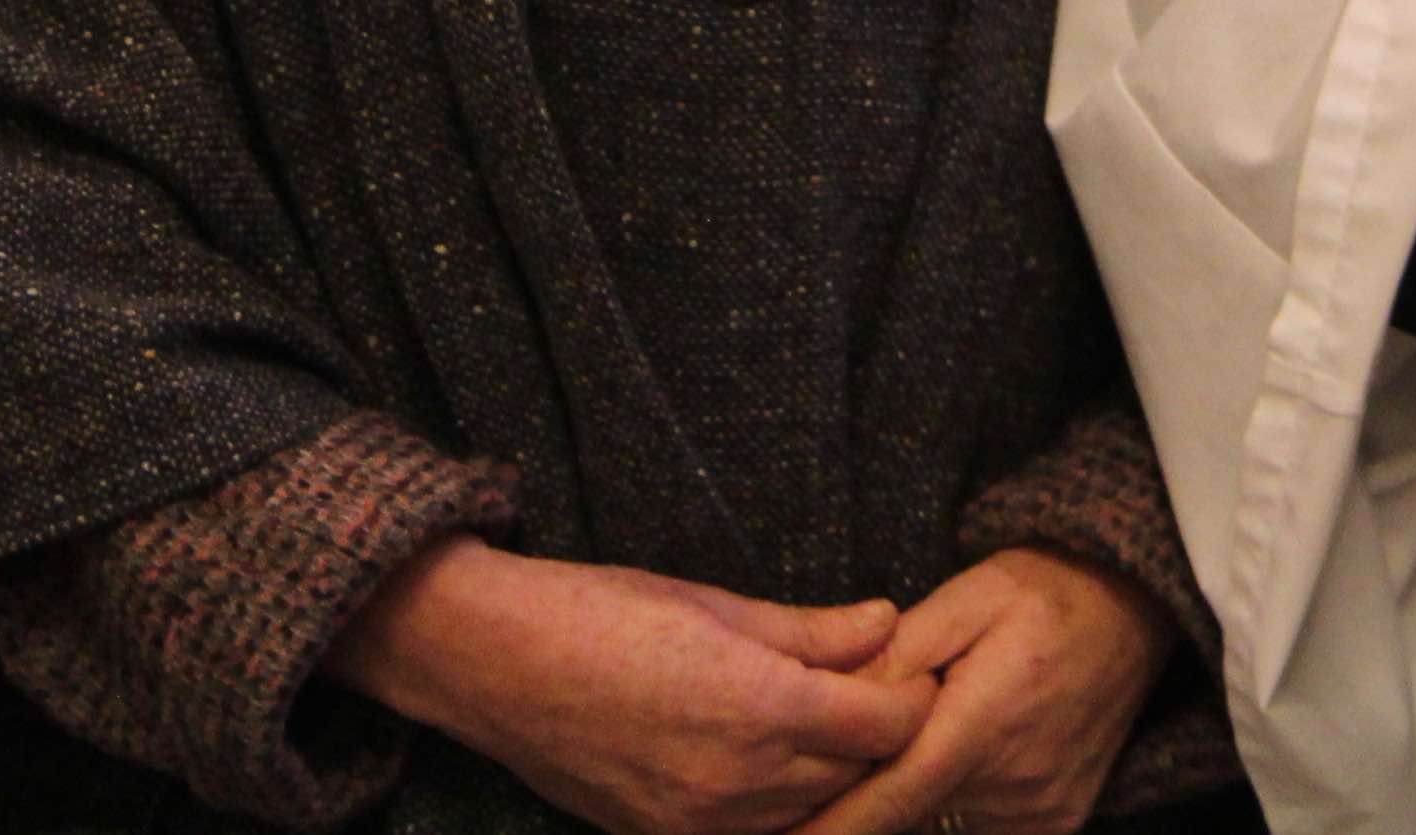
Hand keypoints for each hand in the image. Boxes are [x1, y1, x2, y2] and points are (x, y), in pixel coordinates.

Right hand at [325, 535, 932, 834]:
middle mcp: (738, 782)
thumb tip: (888, 624)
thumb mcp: (720, 603)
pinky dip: (784, 807)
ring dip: (836, 778)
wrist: (498, 664)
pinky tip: (782, 764)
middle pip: (858, 777)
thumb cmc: (605, 612)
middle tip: (885, 692)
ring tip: (836, 724)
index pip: (886, 726)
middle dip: (883, 737)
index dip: (914, 695)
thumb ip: (814, 629)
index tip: (918, 668)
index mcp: (761, 708)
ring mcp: (700, 824)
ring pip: (812, 816)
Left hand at [797, 547, 1176, 834]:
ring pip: (941, 820)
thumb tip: (832, 703)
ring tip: (945, 723)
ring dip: (921, 790)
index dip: (828, 831)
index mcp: (980, 727)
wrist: (1138, 604)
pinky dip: (960, 797)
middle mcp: (1011, 786)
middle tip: (864, 741)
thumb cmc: (1045, 589)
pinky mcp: (1057, 823)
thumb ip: (899, 654)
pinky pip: (984, 825)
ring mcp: (1038, 812)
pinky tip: (975, 749)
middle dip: (872, 786)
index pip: (885, 804)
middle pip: (908, 812)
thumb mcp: (968, 596)